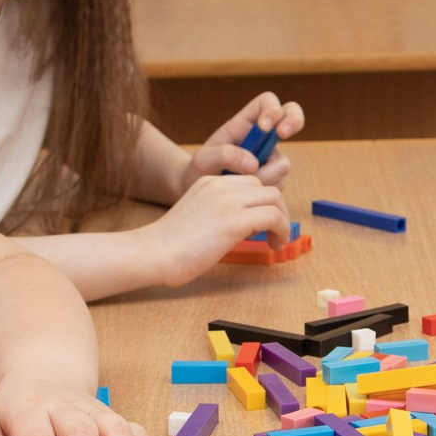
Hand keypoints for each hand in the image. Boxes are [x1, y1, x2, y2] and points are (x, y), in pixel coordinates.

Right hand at [148, 173, 289, 285]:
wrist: (153, 253)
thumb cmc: (170, 245)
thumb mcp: (198, 216)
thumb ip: (220, 212)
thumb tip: (248, 226)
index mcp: (209, 182)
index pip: (251, 183)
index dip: (262, 203)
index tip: (263, 224)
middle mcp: (220, 185)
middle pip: (266, 188)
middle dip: (276, 210)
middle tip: (274, 233)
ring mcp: (228, 201)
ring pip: (274, 199)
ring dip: (282, 220)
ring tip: (276, 240)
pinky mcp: (234, 221)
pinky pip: (274, 217)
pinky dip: (282, 230)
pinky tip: (274, 245)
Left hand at [179, 93, 304, 202]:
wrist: (201, 190)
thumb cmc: (201, 169)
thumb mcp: (204, 159)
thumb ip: (224, 155)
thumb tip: (253, 164)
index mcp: (246, 123)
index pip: (268, 102)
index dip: (272, 109)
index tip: (264, 126)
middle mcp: (264, 138)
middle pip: (292, 116)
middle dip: (293, 121)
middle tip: (282, 133)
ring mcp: (272, 158)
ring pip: (283, 164)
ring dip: (264, 176)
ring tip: (237, 184)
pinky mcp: (275, 179)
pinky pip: (278, 185)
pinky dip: (263, 192)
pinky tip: (245, 193)